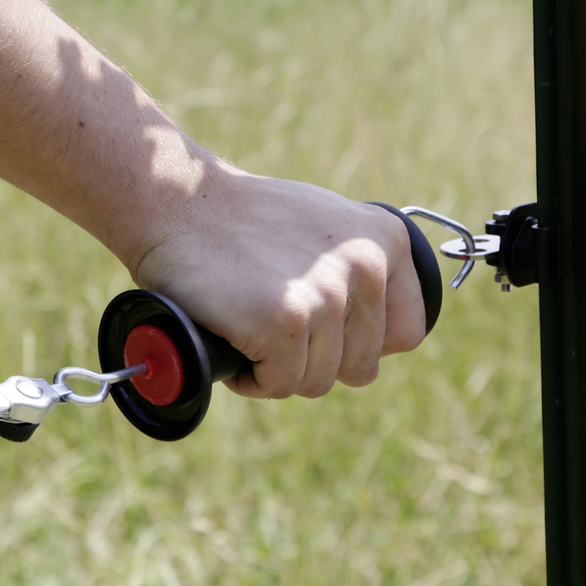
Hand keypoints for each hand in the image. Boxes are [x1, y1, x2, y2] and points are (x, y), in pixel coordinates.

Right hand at [129, 174, 428, 399]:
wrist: (180, 202)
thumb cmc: (247, 220)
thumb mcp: (328, 225)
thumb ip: (363, 269)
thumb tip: (382, 337)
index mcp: (387, 243)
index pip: (405, 334)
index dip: (359, 342)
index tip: (322, 326)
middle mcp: (366, 267)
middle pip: (360, 366)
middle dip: (314, 358)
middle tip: (272, 320)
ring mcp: (326, 295)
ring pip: (317, 380)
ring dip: (278, 367)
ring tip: (249, 323)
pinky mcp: (285, 321)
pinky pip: (278, 384)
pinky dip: (250, 377)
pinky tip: (232, 336)